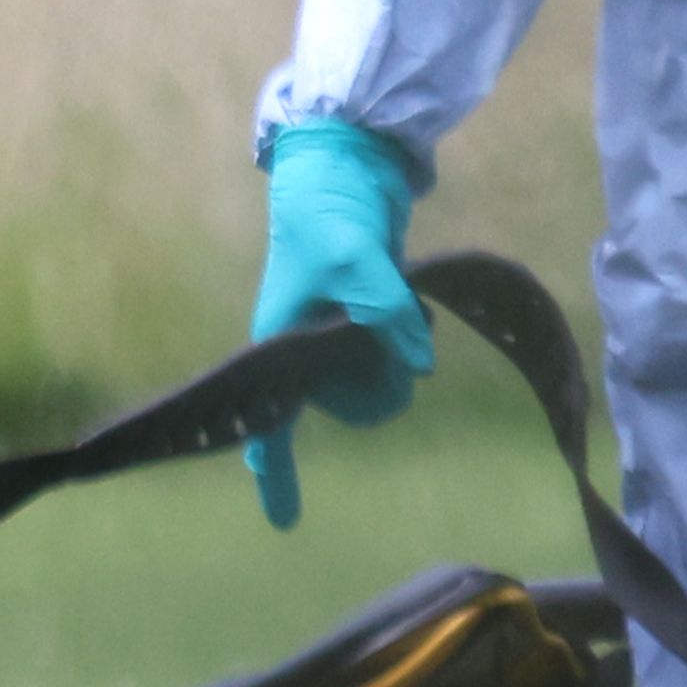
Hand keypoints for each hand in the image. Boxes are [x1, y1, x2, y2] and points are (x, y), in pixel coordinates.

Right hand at [243, 121, 436, 528]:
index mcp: (279, 344)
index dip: (274, 476)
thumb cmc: (328, 212)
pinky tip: (414, 311)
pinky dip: (407, 338)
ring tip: (407, 316)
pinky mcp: (366, 316)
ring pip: (376, 382)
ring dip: (399, 358)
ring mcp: (336, 334)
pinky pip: (392, 353)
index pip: (269, 426)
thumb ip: (386, 314)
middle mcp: (303, 349)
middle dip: (377, 388)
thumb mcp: (357, 260)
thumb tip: (417, 366)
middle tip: (395, 342)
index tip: (285, 523)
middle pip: (346, 406)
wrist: (345, 163)